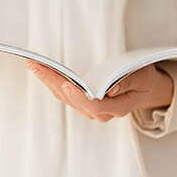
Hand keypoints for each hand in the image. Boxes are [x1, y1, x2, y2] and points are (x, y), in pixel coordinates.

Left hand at [25, 60, 173, 122]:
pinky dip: (50, 79)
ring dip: (46, 79)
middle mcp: (97, 112)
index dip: (79, 96)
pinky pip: (62, 92)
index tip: (67, 84)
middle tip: (35, 65)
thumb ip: (128, 82)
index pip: (93, 104)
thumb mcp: (142, 78)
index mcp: (115, 108)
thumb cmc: (143, 81)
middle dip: (51, 80)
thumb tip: (109, 90)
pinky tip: (40, 69)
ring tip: (33, 63)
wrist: (143, 90)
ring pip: (62, 95)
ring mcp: (86, 108)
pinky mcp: (80, 102)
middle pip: (70, 98)